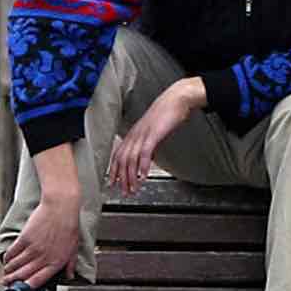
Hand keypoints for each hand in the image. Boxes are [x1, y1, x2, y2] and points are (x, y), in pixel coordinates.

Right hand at [1, 192, 80, 286]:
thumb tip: (70, 276)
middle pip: (23, 275)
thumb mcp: (74, 247)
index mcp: (57, 262)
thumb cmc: (69, 225)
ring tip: (5, 273)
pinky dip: (8, 258)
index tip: (21, 288)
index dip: (27, 287)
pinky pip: (12, 252)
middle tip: (6, 282)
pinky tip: (7, 260)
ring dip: (8, 271)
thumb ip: (70, 264)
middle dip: (12, 281)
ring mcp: (33, 249)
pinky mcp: (25, 239)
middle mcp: (44, 258)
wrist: (61, 207)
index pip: (38, 281)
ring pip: (15, 265)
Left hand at [106, 81, 198, 195]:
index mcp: (134, 134)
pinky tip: (143, 176)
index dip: (114, 170)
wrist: (176, 99)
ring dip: (131, 176)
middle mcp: (135, 135)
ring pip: (131, 159)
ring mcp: (143, 134)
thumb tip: (148, 157)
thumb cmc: (167, 113)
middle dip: (122, 178)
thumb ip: (149, 144)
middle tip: (125, 191)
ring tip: (134, 188)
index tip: (114, 183)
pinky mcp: (153, 135)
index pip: (118, 155)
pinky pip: (144, 153)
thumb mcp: (155, 131)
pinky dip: (142, 166)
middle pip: (122, 160)